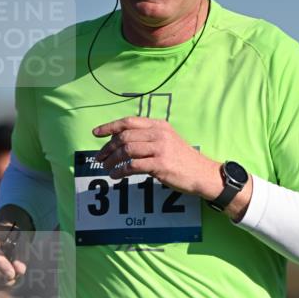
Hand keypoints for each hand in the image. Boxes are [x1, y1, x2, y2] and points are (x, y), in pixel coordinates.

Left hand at [93, 117, 222, 197]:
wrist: (202, 174)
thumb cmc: (183, 160)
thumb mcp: (168, 141)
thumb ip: (148, 138)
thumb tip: (123, 142)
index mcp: (159, 125)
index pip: (128, 121)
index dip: (109, 126)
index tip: (96, 133)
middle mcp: (158, 134)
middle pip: (125, 136)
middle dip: (108, 147)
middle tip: (100, 158)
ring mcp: (160, 148)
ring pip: (127, 150)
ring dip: (112, 160)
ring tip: (106, 167)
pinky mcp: (160, 164)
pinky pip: (133, 166)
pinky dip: (121, 171)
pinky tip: (116, 175)